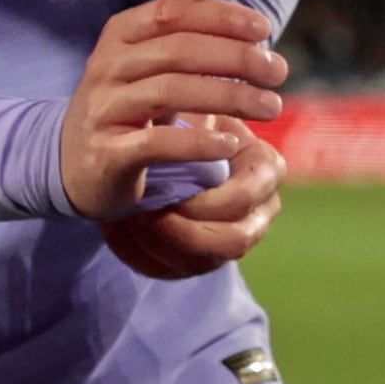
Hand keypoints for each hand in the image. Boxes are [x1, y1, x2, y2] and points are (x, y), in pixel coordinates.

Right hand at [59, 0, 287, 222]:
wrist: (77, 163)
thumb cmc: (129, 97)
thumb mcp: (151, 51)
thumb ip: (179, 7)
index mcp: (121, 33)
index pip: (175, 12)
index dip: (222, 17)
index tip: (266, 29)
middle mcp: (106, 65)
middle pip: (179, 51)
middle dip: (237, 59)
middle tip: (280, 72)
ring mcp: (102, 110)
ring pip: (172, 93)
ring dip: (230, 98)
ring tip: (271, 106)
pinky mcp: (105, 153)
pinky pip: (155, 143)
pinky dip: (197, 141)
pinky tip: (231, 144)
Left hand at [99, 113, 286, 280]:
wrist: (180, 146)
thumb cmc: (190, 122)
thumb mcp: (195, 113)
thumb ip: (194, 118)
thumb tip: (182, 121)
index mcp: (266, 168)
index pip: (241, 198)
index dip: (201, 202)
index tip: (158, 187)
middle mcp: (262, 207)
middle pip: (233, 241)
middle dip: (181, 231)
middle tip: (140, 213)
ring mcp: (238, 235)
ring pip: (204, 263)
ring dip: (159, 245)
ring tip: (124, 220)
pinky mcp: (208, 257)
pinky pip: (176, 270)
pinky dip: (143, 255)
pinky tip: (118, 230)